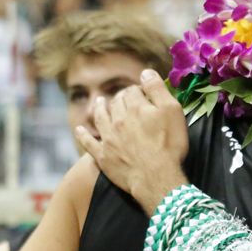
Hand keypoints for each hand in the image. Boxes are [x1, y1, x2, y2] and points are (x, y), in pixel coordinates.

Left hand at [78, 68, 188, 214]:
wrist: (156, 178)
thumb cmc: (169, 145)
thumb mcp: (172, 112)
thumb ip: (157, 89)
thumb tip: (145, 72)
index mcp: (135, 108)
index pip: (132, 91)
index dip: (138, 90)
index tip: (143, 94)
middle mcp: (118, 120)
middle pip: (116, 102)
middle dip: (121, 97)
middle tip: (126, 99)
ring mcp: (108, 138)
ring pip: (100, 117)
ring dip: (100, 108)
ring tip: (99, 102)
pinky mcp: (103, 156)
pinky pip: (89, 142)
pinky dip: (82, 135)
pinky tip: (78, 129)